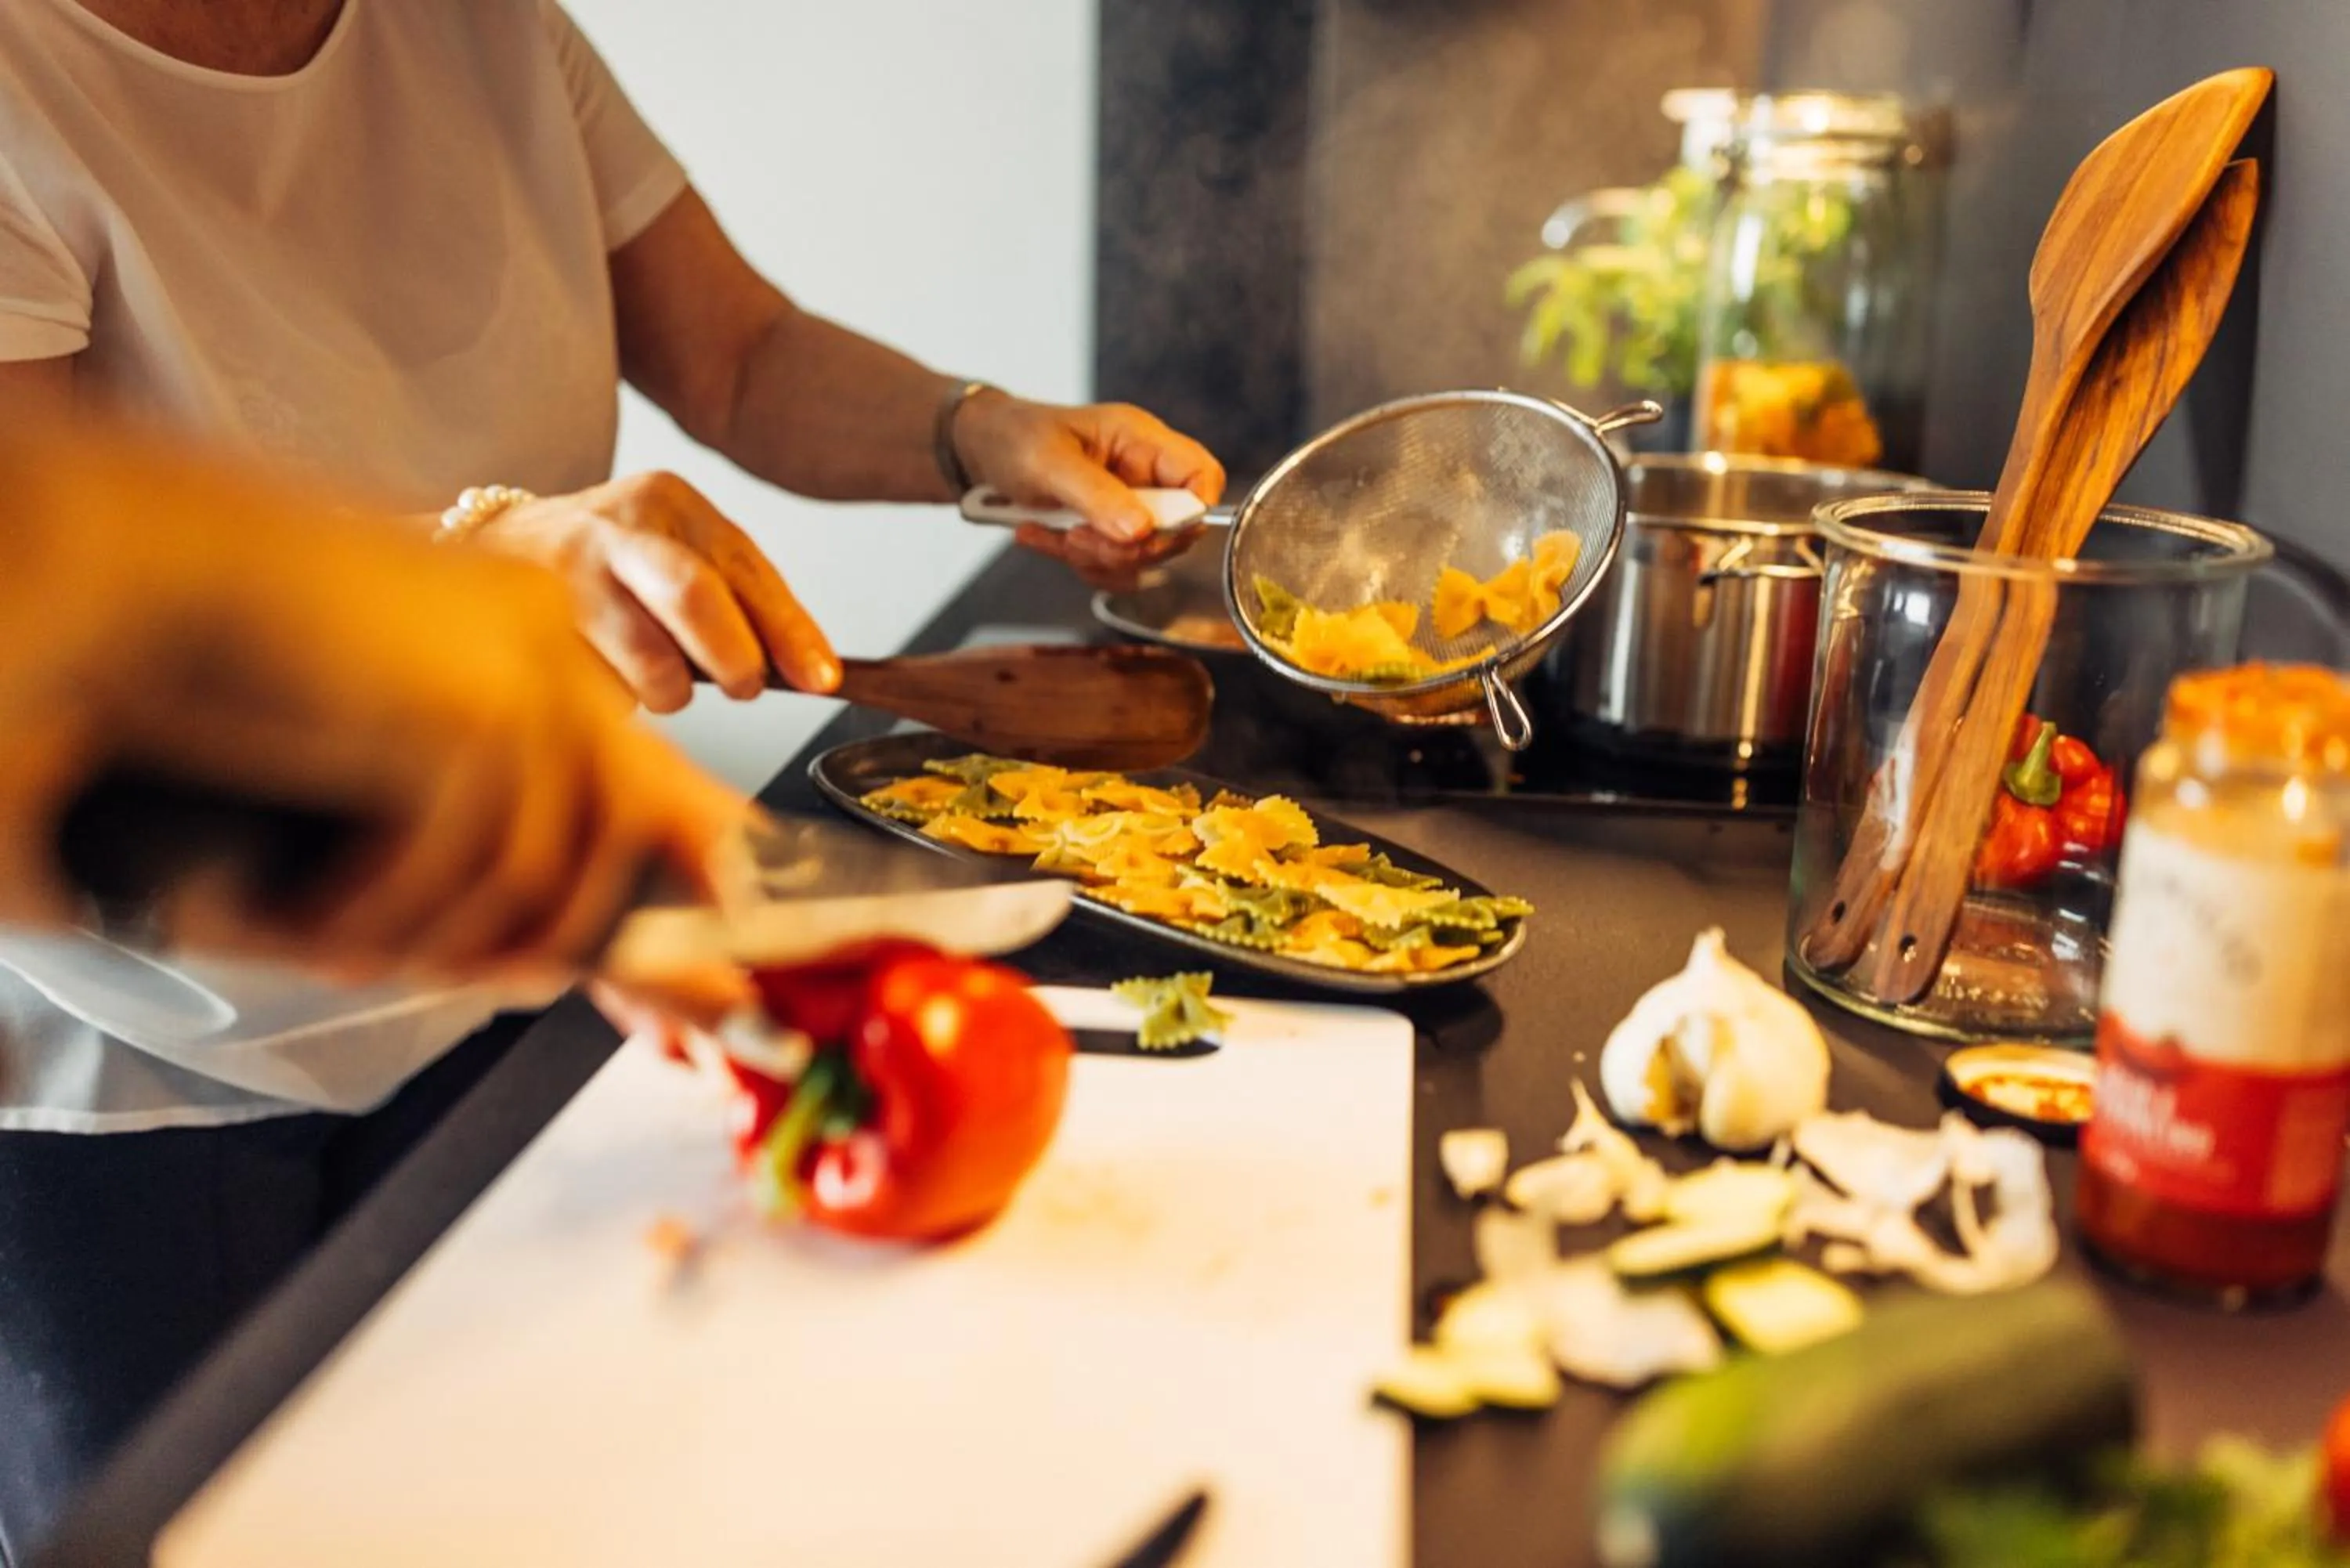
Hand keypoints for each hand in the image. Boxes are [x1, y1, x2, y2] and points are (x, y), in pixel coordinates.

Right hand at [0, 418, 761, 993]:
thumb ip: (441, 776)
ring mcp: (525, 675)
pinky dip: (389, 913)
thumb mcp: (369, 698)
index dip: (572, 887)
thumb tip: (522, 919)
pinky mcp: (476, 719)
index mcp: (527, 621)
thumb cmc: (221, 629)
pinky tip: (313, 930)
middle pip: (609, 827)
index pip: (610, 778)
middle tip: (457, 984)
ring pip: (533, 867)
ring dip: (442, 934)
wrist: (141, 559)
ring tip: (349, 957)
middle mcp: (548, 640)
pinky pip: (465, 867)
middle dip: (547, 933)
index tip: (527, 961)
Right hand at [475, 471, 840, 711]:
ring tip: (657, 680)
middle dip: (734, 659)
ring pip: (647, 659)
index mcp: (672, 503)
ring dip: (668, 692)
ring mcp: (566, 572)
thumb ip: (736, 603)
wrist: (492, 549)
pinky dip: (616, 698)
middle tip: (744, 688)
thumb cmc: (609, 566)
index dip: (791, 631)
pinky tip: (600, 672)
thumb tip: (808, 672)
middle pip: (694, 596)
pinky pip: (600, 687)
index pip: (747, 568)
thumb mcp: (676, 555)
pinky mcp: (528, 622)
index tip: (822, 679)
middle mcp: (618, 526)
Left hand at [952, 394, 1225, 590]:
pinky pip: (1113, 567)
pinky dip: (1078, 564)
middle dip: (1126, 547)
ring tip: (1051, 534)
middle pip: (1175, 531)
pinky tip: (1042, 537)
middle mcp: (1143, 475)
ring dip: (1096, 559)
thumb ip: (1097, 495)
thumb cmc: (1012, 437)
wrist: (976, 451)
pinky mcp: (1107, 532)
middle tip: (1078, 538)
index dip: (1191, 512)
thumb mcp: (1048, 461)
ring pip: (1143, 557)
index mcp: (1141, 441)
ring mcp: (1127, 507)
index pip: (1202, 477)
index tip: (1148, 532)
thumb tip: (1141, 530)